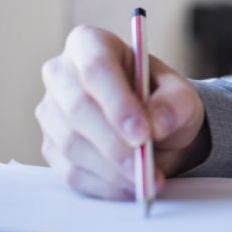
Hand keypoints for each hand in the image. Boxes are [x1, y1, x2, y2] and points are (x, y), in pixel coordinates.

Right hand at [36, 25, 207, 199]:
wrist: (153, 126)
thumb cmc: (163, 100)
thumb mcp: (181, 95)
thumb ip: (175, 103)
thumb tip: (157, 124)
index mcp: (90, 43)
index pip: (96, 67)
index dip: (117, 102)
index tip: (142, 132)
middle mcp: (61, 74)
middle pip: (78, 108)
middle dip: (114, 143)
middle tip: (143, 165)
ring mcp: (51, 112)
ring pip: (71, 144)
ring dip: (110, 168)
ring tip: (146, 178)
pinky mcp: (51, 147)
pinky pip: (71, 171)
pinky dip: (103, 184)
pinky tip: (130, 187)